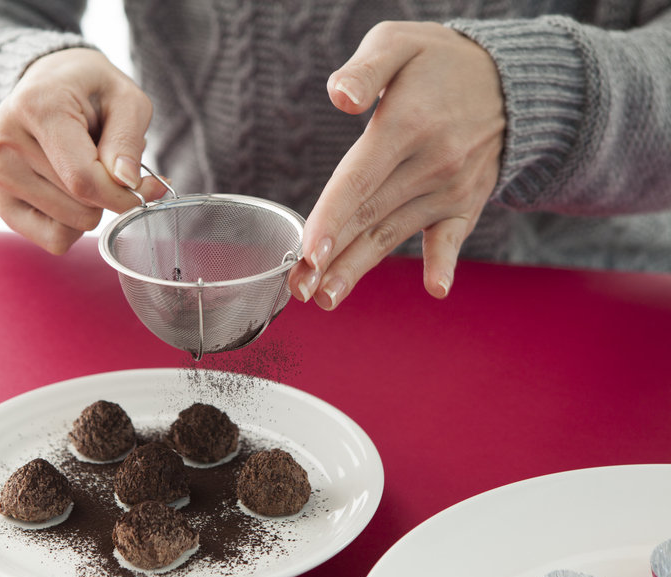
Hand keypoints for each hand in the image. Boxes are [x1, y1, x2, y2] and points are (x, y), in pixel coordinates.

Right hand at [0, 48, 165, 253]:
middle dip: (108, 193)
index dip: (124, 196)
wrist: (49, 83)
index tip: (148, 188)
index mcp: (36, 108)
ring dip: (90, 205)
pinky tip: (69, 190)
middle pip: (80, 207)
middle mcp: (5, 144)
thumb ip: (128, 140)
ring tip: (82, 166)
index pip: (83, 179)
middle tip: (106, 160)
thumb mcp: (125, 99)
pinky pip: (52, 238)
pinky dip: (72, 223)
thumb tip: (126, 182)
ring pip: (69, 227)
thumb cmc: (90, 90)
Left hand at [288, 22, 504, 307]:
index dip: (330, 219)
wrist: (511, 79)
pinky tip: (436, 289)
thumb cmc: (437, 62)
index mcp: (405, 126)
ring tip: (325, 299)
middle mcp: (430, 163)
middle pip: (368, 217)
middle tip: (297, 289)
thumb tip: (340, 97)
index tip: (308, 253)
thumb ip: (364, 70)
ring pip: (394, 234)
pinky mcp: (465, 203)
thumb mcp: (397, 44)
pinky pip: (452, 238)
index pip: (358, 181)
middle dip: (331, 258)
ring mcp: (450, 187)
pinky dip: (444, 262)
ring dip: (359, 269)